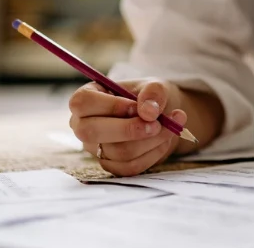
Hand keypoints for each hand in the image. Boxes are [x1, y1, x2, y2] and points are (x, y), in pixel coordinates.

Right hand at [68, 79, 188, 176]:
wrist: (160, 117)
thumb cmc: (149, 97)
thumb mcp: (155, 86)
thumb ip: (153, 92)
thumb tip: (148, 112)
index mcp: (86, 99)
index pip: (82, 102)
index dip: (111, 106)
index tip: (136, 106)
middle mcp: (83, 125)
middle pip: (92, 132)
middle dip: (130, 129)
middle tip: (158, 123)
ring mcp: (95, 148)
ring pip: (118, 151)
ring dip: (151, 140)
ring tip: (171, 126)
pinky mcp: (111, 165)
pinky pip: (130, 166)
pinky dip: (154, 153)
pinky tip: (164, 139)